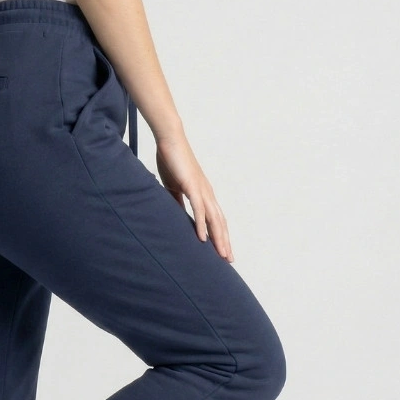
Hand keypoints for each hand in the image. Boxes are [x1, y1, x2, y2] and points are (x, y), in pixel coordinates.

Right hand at [155, 133, 233, 262]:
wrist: (170, 140)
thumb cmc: (172, 162)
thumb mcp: (173, 188)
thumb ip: (177, 202)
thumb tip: (176, 215)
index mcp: (203, 194)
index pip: (216, 219)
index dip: (220, 235)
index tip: (222, 251)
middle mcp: (207, 193)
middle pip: (220, 222)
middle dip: (225, 242)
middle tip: (229, 259)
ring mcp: (201, 190)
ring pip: (214, 219)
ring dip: (219, 238)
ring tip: (222, 254)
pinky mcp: (192, 186)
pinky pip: (199, 209)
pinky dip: (201, 225)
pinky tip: (203, 238)